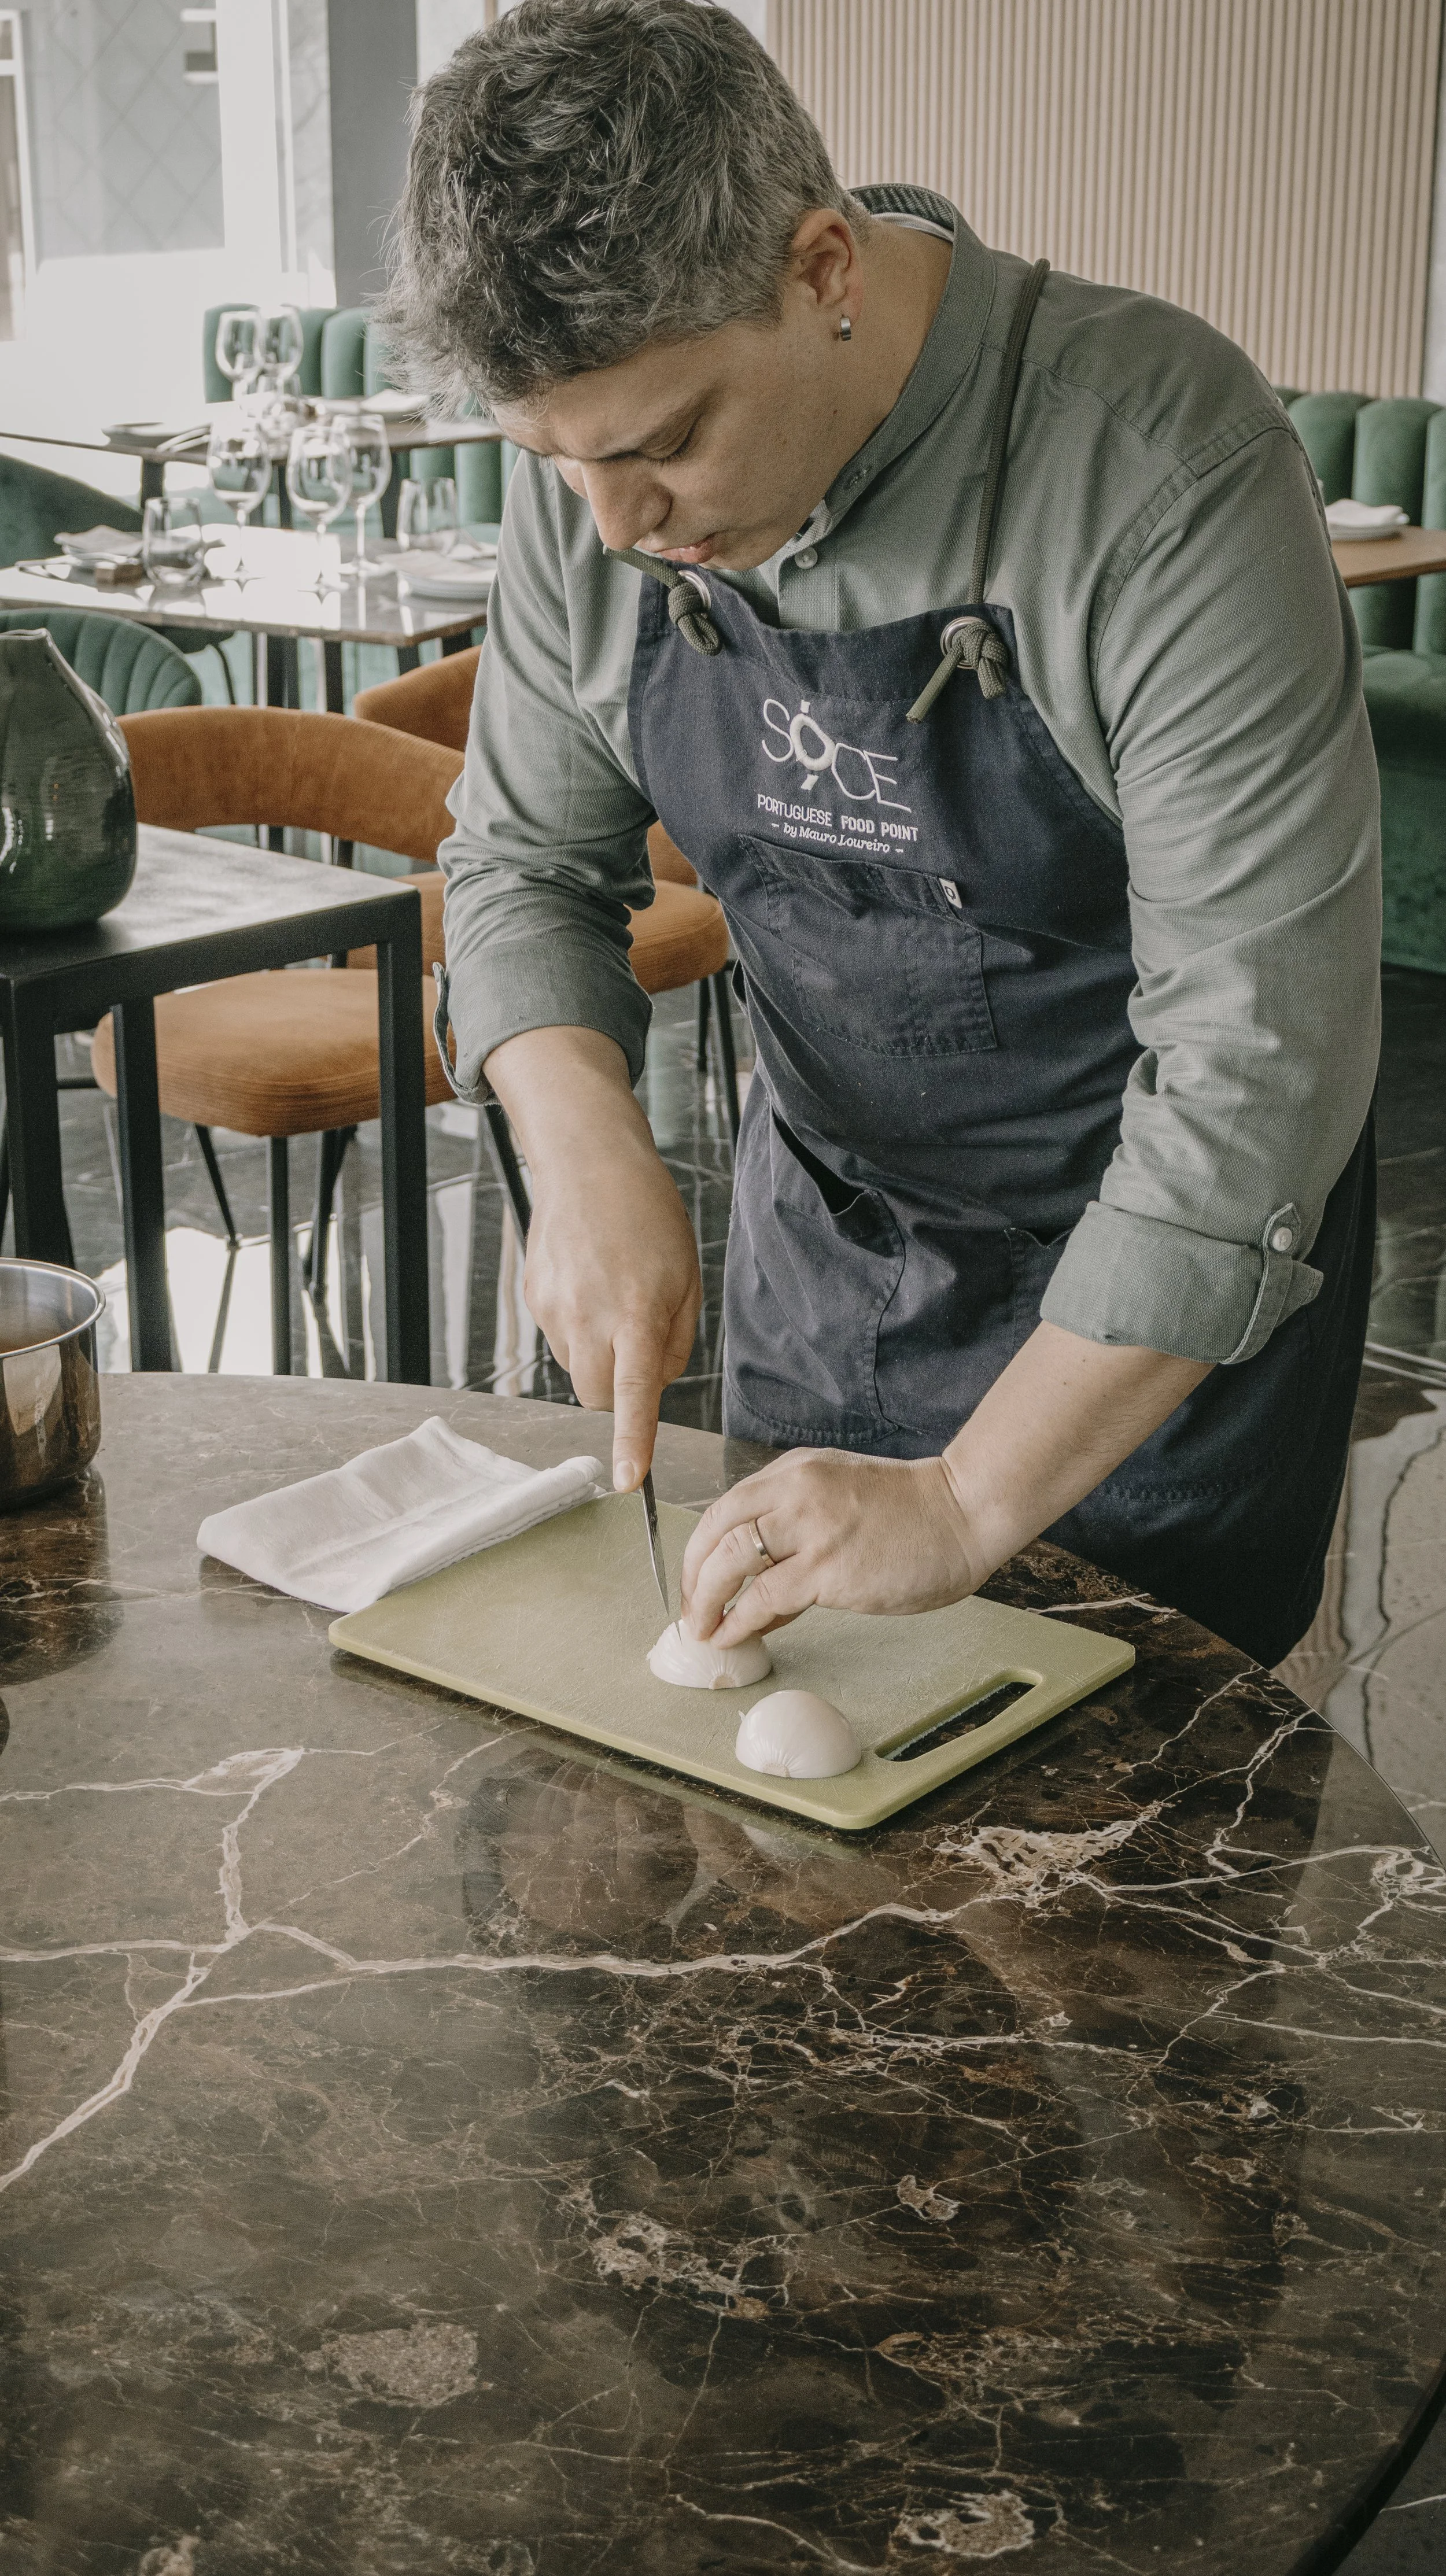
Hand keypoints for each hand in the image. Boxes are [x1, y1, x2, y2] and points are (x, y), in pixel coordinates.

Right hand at [484, 1026, 701, 1488]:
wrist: (588, 1160)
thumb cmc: (649, 1214)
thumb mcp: (687, 1276)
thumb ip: (677, 1338)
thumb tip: (655, 1382)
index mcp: (636, 1314)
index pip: (633, 1395)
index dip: (631, 1443)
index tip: (629, 1483)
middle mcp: (588, 1318)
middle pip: (600, 1396)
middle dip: (620, 1389)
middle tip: (642, 1340)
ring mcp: (554, 1310)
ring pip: (580, 1368)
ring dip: (600, 1352)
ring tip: (613, 1294)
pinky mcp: (533, 1299)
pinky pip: (561, 1338)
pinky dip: (579, 1326)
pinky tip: (589, 1280)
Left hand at [683, 1325, 1211, 1647]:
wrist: (966, 1511)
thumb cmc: (915, 1514)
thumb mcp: (842, 1506)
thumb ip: (798, 1539)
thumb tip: (757, 1598)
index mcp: (795, 1473)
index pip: (726, 1508)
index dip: (701, 1549)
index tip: (696, 1581)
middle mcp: (795, 1491)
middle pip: (715, 1529)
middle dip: (692, 1575)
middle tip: (689, 1611)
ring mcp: (810, 1527)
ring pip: (729, 1560)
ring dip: (705, 1599)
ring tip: (702, 1629)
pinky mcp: (828, 1567)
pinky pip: (763, 1597)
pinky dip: (738, 1621)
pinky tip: (731, 1637)